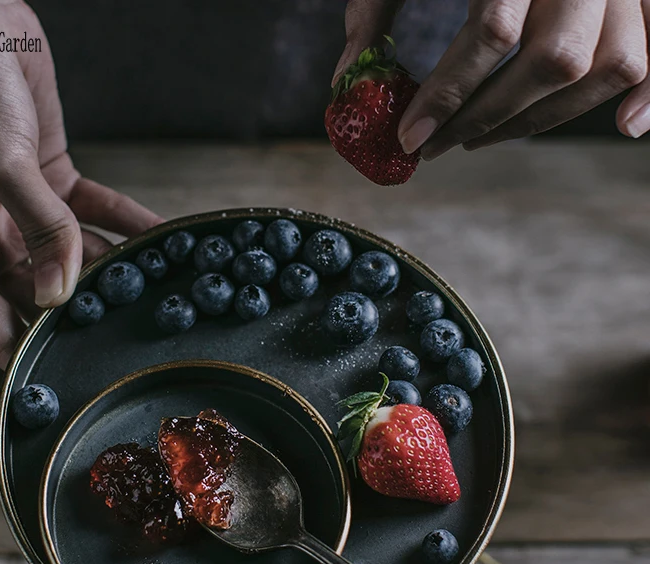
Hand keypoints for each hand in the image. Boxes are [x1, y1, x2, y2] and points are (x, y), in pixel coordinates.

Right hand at [0, 0, 161, 367]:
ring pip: (70, 263)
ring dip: (116, 273)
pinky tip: (167, 244)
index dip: (36, 354)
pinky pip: (92, 219)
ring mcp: (8, 218)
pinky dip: (127, 228)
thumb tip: (63, 295)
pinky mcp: (43, 189)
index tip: (84, 378)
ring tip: (166, 296)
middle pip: (34, 301)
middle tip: (141, 335)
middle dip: (87, 315)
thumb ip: (41, 229)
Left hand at [335, 0, 649, 161]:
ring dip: (545, 118)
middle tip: (441, 144)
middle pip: (555, 61)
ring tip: (488, 136)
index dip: (447, 96)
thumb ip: (377, 5)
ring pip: (611, 63)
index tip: (410, 138)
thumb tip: (347, 80)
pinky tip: (626, 126)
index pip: (491, 32)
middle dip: (488, 118)